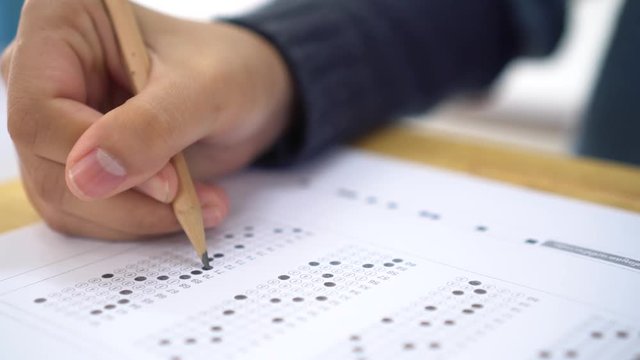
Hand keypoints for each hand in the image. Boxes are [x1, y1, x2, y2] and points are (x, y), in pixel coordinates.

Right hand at [1, 0, 292, 238]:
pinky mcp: (77, 160)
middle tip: (188, 201)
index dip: (96, 158)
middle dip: (122, 199)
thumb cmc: (231, 71)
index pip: (40, 113)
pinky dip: (133, 221)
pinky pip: (83, 212)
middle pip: (46, 163)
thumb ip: (149, 128)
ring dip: (133, 217)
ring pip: (62, 198)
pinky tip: (181, 209)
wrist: (250, 92)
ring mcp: (57, 122)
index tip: (167, 184)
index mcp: (62, 26)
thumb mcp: (203, 91)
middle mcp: (44, 74)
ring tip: (200, 204)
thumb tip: (86, 177)